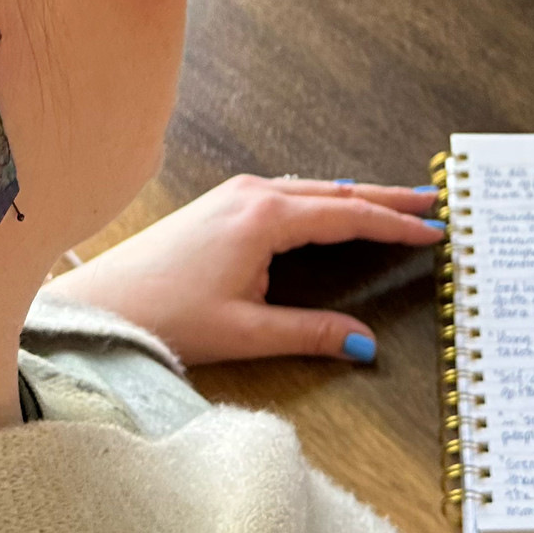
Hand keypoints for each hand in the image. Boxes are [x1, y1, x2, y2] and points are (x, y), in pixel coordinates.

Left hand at [50, 174, 444, 367]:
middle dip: (386, 197)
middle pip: (336, 191)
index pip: (349, 215)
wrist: (100, 304)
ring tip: (393, 202)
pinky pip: (287, 192)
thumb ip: (311, 332)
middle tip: (432, 198)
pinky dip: (322, 198)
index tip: (433, 229)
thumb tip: (364, 344)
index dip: (395, 224)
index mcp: (265, 218)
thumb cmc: (165, 317)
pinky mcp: (218, 204)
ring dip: (354, 195)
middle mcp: (252, 194)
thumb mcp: (247, 332)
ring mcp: (233, 194)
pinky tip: (331, 207)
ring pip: (311, 188)